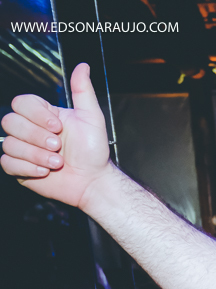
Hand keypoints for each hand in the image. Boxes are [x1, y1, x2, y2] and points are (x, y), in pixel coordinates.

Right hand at [1, 63, 114, 208]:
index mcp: (43, 115)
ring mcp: (22, 149)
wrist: (93, 180)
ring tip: (58, 162)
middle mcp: (29, 130)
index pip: (21, 103)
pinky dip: (28, 167)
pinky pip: (7, 163)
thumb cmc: (94, 151)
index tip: (58, 127)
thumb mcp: (92, 117)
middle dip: (36, 136)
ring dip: (36, 155)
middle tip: (58, 146)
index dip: (36, 115)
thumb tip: (83, 66)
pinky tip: (46, 171)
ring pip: (9, 144)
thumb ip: (83, 91)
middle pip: (10, 122)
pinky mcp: (19, 168)